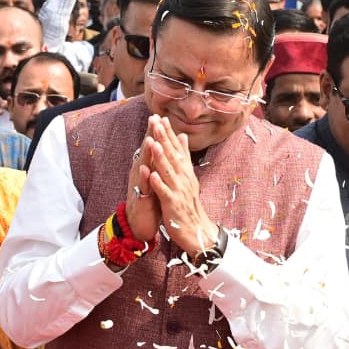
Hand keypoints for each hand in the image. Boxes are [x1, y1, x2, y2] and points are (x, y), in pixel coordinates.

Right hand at [124, 125, 162, 243]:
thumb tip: (162, 145)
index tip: (160, 115)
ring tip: (149, 140)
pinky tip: (145, 169)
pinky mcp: (139, 198)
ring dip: (145, 153)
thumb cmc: (148, 199)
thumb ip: (158, 162)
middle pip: (145, 151)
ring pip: (142, 166)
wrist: (138, 224)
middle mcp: (140, 172)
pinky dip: (144, 177)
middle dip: (149, 135)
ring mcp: (138, 185)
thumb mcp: (154, 178)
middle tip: (153, 118)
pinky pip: (141, 186)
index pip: (151, 146)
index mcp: (145, 167)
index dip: (155, 131)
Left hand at [144, 115, 218, 257]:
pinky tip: (152, 174)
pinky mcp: (173, 205)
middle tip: (155, 122)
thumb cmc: (188, 203)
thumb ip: (183, 156)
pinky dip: (159, 183)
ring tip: (153, 142)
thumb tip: (182, 135)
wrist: (196, 231)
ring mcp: (179, 191)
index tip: (160, 117)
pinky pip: (165, 193)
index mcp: (184, 171)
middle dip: (163, 139)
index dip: (167, 133)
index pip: (175, 148)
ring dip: (161, 157)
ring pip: (169, 172)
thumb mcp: (187, 177)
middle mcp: (183, 178)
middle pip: (172, 156)